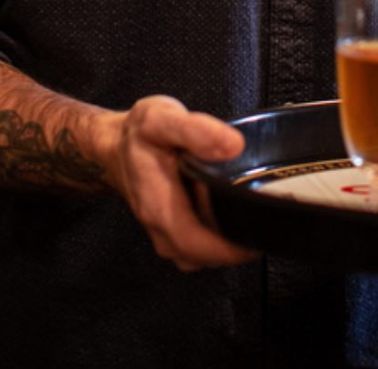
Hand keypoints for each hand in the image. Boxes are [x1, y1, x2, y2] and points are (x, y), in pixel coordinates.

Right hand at [104, 94, 259, 270]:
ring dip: (228, 241)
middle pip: (207, 256)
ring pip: (204, 255)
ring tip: (248, 212)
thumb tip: (233, 146)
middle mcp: (161, 230)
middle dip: (238, 242)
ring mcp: (165, 236)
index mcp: (159, 208)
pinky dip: (216, 236)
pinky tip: (226, 212)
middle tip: (263, 216)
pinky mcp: (170, 233)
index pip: (201, 247)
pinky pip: (198, 248)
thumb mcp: (162, 120)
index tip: (261, 231)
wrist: (114, 146)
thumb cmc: (138, 134)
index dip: (234, 246)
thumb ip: (197, 130)